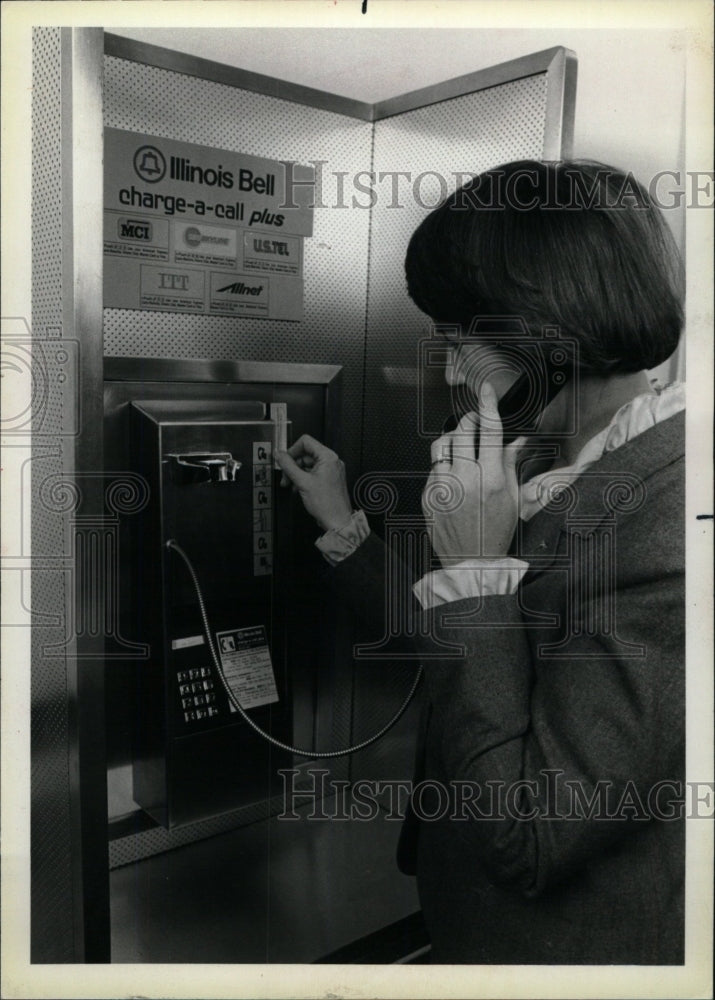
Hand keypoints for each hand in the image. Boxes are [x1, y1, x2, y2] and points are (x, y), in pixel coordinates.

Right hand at [276, 435, 352, 531]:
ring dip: (296, 473)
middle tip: (285, 477)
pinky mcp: (329, 479)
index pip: (306, 442)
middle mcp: (331, 461)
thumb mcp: (302, 482)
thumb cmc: (327, 504)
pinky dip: (303, 479)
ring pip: (308, 465)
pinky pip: (312, 473)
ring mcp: (331, 470)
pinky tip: (297, 488)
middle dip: (292, 465)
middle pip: (305, 454)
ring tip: (289, 484)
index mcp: (328, 457)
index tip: (284, 460)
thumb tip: (280, 455)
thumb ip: (288, 466)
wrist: (337, 521)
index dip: (292, 450)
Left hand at [423, 381, 525, 565]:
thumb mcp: (512, 498)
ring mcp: (443, 486)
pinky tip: (454, 474)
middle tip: (477, 423)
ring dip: (454, 438)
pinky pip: (433, 467)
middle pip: (463, 430)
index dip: (488, 405)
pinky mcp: (428, 494)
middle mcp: (465, 480)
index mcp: (491, 479)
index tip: (485, 392)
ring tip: (463, 447)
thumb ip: (511, 464)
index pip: (490, 431)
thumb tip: (516, 440)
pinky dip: (444, 464)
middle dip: (471, 419)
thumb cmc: (494, 534)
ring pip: (442, 443)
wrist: (470, 561)